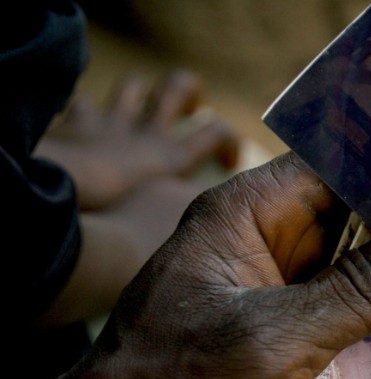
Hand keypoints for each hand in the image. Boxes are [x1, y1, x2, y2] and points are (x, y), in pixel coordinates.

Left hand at [35, 70, 238, 209]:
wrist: (61, 197)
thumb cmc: (114, 216)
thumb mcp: (163, 220)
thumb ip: (184, 212)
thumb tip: (206, 222)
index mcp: (172, 158)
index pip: (217, 133)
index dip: (229, 142)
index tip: (228, 162)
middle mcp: (145, 131)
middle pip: (177, 86)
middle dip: (189, 88)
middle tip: (191, 104)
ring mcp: (110, 122)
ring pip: (133, 85)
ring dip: (139, 91)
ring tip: (140, 104)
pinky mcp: (76, 122)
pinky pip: (82, 105)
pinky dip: (86, 112)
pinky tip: (83, 123)